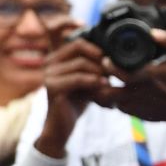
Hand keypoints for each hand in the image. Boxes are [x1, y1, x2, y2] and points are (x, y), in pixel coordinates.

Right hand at [35, 20, 105, 157]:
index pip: (76, 40)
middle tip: (111, 72)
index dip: (94, 45)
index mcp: (57, 57)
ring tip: (109, 83)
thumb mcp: (89, 79)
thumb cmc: (78, 101)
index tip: (107, 55)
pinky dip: (94, 81)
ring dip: (100, 72)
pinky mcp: (52, 87)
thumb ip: (96, 65)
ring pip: (81, 63)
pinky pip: (79, 78)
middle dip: (99, 59)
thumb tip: (116, 53)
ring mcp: (49, 74)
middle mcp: (49, 62)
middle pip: (79, 47)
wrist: (63, 126)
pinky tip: (104, 87)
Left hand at [99, 29, 165, 127]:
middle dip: (100, 78)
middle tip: (102, 71)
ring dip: (102, 91)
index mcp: (148, 75)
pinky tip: (118, 92)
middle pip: (107, 88)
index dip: (108, 65)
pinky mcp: (135, 114)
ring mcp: (136, 105)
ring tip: (103, 82)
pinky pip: (118, 106)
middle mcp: (139, 92)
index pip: (118, 71)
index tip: (106, 59)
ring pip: (108, 100)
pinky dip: (114, 100)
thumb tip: (153, 32)